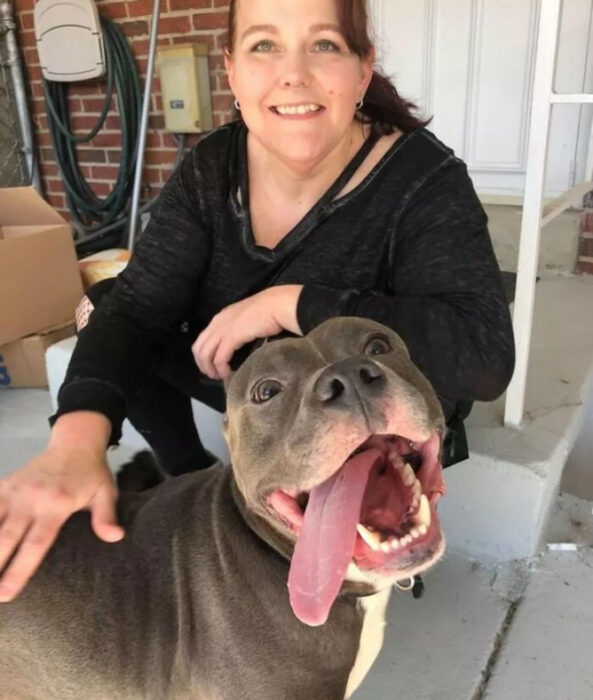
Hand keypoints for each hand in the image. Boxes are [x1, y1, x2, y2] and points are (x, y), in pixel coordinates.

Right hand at [0, 443, 122, 601]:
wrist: (75, 442)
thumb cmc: (91, 473)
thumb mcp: (105, 492)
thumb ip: (106, 516)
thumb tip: (115, 538)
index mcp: (57, 504)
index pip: (36, 543)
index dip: (20, 569)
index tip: (6, 593)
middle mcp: (31, 498)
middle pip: (5, 537)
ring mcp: (13, 490)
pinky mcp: (3, 484)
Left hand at [193, 285, 302, 379]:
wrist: (277, 304)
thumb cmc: (269, 310)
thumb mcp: (247, 318)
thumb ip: (240, 328)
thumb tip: (241, 341)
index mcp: (221, 317)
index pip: (203, 338)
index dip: (204, 355)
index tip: (211, 365)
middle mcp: (218, 322)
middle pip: (199, 348)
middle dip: (203, 364)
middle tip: (213, 375)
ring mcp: (223, 329)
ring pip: (205, 354)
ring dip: (210, 368)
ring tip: (219, 376)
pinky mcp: (231, 337)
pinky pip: (219, 358)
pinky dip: (221, 368)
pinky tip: (227, 373)